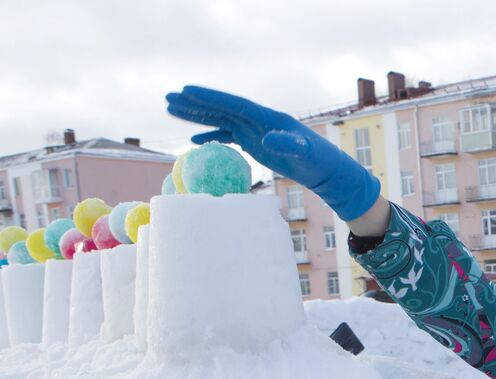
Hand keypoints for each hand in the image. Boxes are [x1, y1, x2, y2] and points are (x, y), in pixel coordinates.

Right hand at [165, 85, 380, 222]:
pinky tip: (194, 139)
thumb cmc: (318, 160)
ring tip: (171, 110)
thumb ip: (287, 144)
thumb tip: (267, 138)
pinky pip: (228, 136)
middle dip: (194, 103)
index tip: (187, 90)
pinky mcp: (256, 143)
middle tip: (168, 98)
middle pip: (221, 108)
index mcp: (268, 117)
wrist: (327, 170)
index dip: (210, 97)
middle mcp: (259, 120)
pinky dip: (211, 135)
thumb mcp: (305, 153)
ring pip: (221, 119)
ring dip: (197, 116)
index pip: (233, 104)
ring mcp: (256, 131)